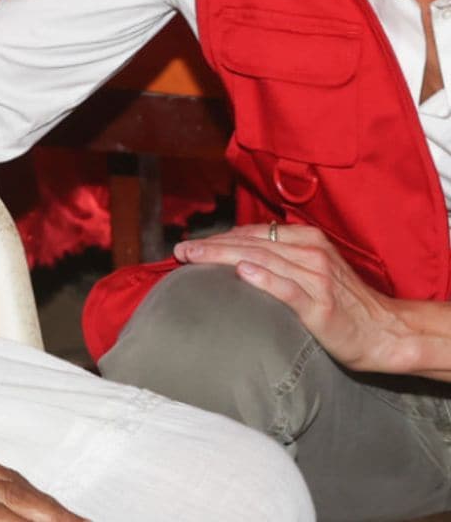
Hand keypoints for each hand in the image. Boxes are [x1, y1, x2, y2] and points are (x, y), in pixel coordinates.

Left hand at [174, 223, 409, 371]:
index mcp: (306, 241)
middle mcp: (310, 253)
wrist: (388, 333)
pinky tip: (243, 273)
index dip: (219, 238)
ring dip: (224, 256)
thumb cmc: (344, 305)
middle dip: (211, 246)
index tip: (190, 245)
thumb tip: (238, 259)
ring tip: (195, 257)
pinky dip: (265, 278)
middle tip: (180, 250)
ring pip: (262, 259)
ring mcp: (317, 278)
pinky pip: (289, 288)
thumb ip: (281, 259)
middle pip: (251, 243)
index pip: (253, 234)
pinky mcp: (322, 306)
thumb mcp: (312, 271)